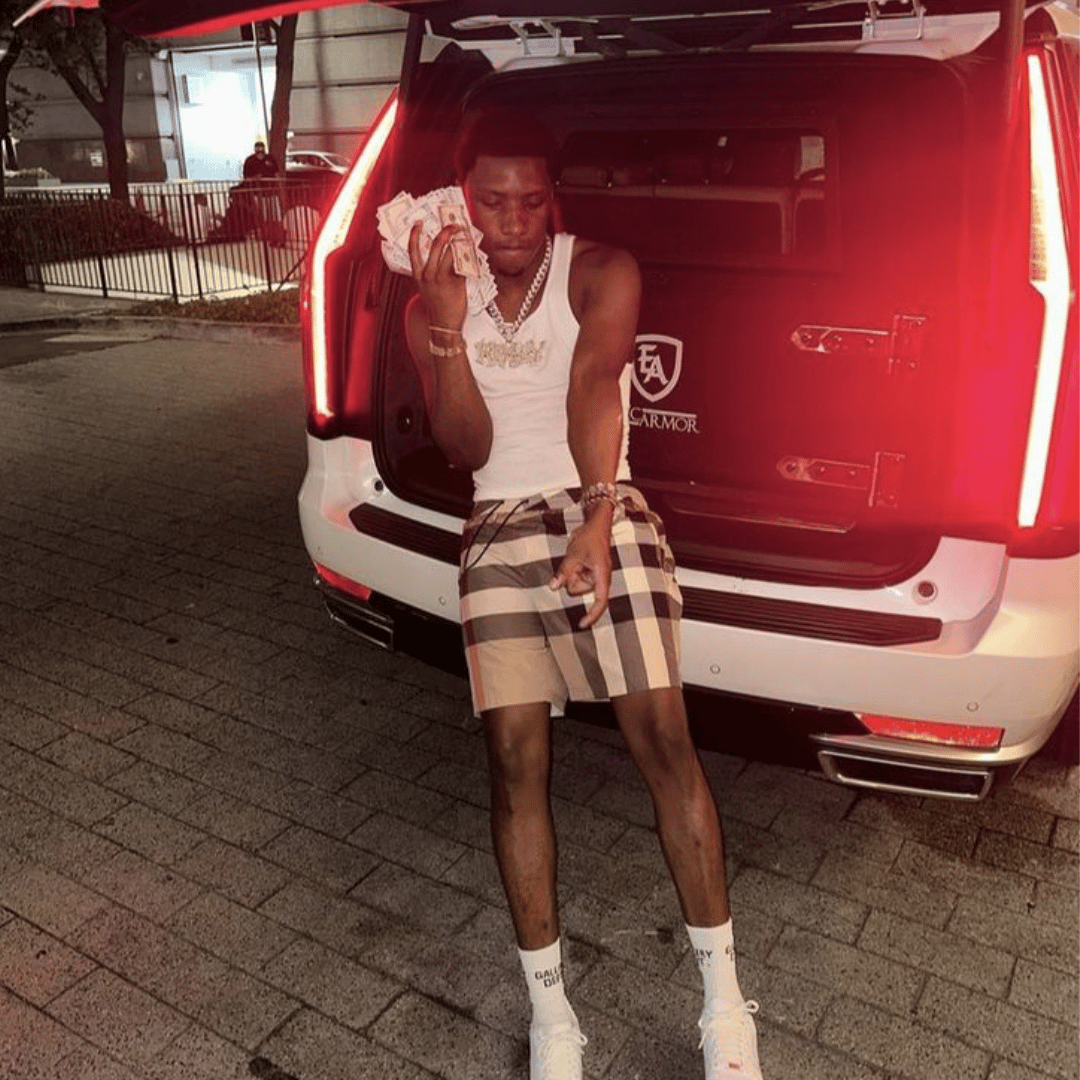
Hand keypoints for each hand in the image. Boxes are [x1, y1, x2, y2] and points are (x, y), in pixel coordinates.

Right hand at [408, 220, 466, 332]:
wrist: (444, 326)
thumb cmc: (438, 307)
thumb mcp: (429, 288)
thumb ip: (436, 272)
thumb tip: (450, 255)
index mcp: (418, 276)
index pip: (412, 251)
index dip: (414, 235)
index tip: (418, 223)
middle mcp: (428, 275)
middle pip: (436, 246)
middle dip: (446, 232)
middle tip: (454, 225)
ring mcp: (442, 279)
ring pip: (452, 253)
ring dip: (461, 241)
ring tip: (466, 236)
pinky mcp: (455, 283)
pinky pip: (462, 264)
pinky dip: (468, 256)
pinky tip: (472, 252)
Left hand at [549, 513, 612, 629]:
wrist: (597, 523)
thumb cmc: (590, 537)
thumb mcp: (574, 554)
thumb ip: (564, 571)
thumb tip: (553, 587)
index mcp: (602, 575)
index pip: (600, 601)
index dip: (592, 614)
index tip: (582, 624)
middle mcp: (600, 577)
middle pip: (580, 590)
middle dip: (571, 579)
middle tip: (573, 562)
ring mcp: (595, 574)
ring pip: (576, 583)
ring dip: (572, 573)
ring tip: (576, 558)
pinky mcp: (590, 571)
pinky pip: (576, 576)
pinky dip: (573, 570)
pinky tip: (576, 559)